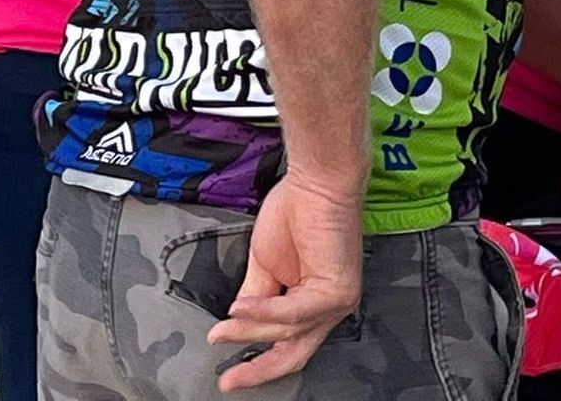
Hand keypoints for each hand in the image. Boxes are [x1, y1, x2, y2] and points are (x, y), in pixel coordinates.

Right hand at [207, 170, 362, 390]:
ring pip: (287, 332)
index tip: (227, 374)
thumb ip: (254, 302)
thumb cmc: (296, 213)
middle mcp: (330, 306)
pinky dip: (263, 312)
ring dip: (249, 330)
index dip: (256, 364)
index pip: (287, 346)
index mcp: (314, 302)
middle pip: (294, 353)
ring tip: (223, 327)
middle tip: (228, 379)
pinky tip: (241, 308)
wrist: (316, 182)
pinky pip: (294, 312)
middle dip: (257, 370)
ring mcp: (337, 300)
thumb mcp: (264, 268)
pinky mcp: (336, 290)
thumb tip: (234, 326)